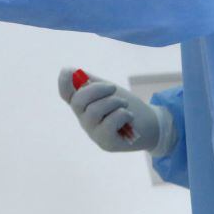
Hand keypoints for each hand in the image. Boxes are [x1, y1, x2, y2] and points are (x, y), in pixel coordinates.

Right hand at [57, 67, 173, 154]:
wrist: (150, 125)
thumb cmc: (125, 105)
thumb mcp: (108, 90)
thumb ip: (91, 82)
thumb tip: (72, 72)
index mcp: (83, 104)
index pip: (66, 94)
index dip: (63, 82)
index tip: (69, 71)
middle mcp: (84, 119)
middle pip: (78, 101)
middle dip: (97, 90)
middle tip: (113, 88)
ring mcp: (93, 132)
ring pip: (94, 111)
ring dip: (114, 102)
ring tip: (124, 104)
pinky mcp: (106, 142)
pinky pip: (109, 123)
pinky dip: (122, 114)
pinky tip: (128, 116)